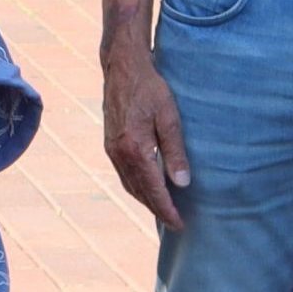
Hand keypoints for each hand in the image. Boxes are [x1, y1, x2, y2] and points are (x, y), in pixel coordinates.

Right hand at [99, 41, 189, 231]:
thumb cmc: (150, 88)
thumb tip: (182, 182)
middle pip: (139, 192)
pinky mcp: (110, 144)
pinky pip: (124, 174)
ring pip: (129, 185)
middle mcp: (120, 154)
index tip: (179, 224)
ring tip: (163, 209)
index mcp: (135, 149)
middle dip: (157, 209)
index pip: (154, 189)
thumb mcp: (169, 117)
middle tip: (175, 222)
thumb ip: (175, 151)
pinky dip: (137, 186)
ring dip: (146, 200)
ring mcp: (112, 150)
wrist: (122, 67)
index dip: (167, 209)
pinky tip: (147, 186)